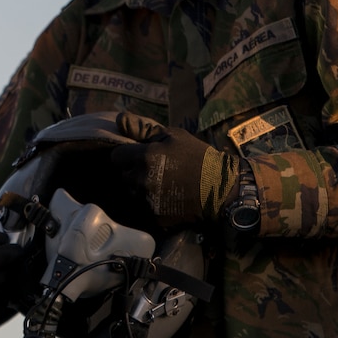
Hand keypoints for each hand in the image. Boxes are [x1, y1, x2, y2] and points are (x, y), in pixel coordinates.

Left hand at [104, 113, 235, 231]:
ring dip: (140, 189)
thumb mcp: (174, 136)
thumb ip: (143, 129)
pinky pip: (142, 209)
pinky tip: (167, 198)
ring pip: (131, 193)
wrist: (221, 190)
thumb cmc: (198, 157)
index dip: (127, 155)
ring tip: (161, 185)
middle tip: (154, 171)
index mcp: (144, 157)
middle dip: (133, 172)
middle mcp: (141, 180)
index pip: (116, 156)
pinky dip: (149, 204)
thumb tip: (119, 119)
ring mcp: (146, 201)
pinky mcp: (153, 217)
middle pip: (123, 176)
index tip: (140, 156)